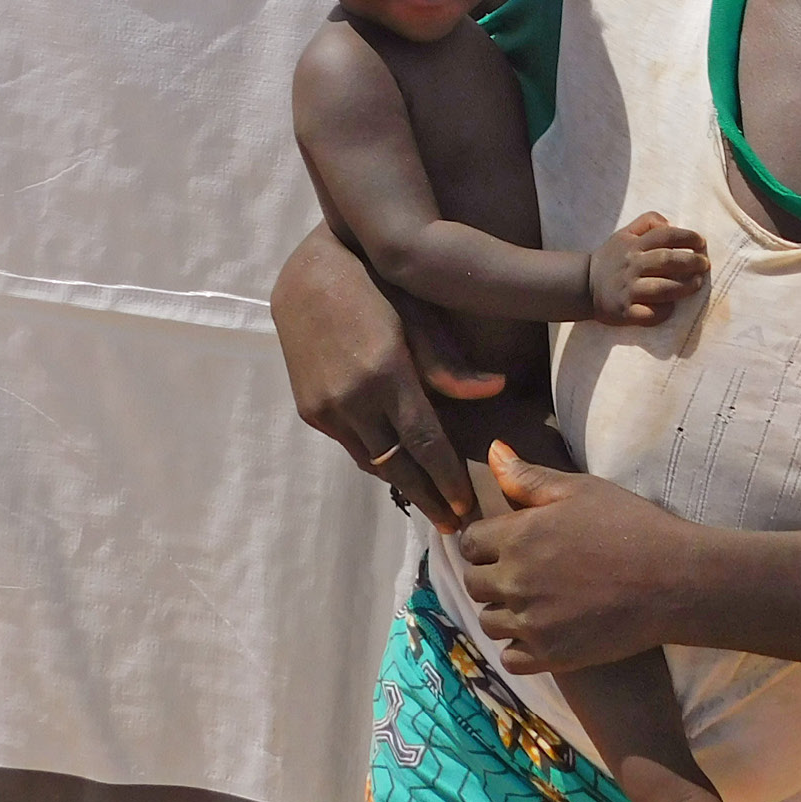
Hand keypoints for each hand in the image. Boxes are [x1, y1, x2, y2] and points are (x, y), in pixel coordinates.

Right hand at [271, 223, 504, 530]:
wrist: (306, 274)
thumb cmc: (376, 283)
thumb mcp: (418, 314)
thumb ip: (450, 363)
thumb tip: (494, 391)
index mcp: (384, 373)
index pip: (425, 442)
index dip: (447, 479)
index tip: (467, 507)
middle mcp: (351, 398)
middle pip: (397, 466)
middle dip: (427, 498)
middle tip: (453, 526)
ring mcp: (324, 407)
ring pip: (371, 461)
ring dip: (401, 483)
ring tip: (431, 501)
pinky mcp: (308, 409)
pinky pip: (350, 445)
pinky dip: (376, 458)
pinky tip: (397, 465)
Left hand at [457, 442, 702, 672]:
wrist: (673, 580)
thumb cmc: (630, 526)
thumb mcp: (581, 489)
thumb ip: (528, 477)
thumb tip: (493, 451)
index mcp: (517, 536)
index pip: (469, 542)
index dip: (484, 542)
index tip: (506, 545)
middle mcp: (515, 581)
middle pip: (473, 583)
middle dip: (490, 576)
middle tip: (522, 573)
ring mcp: (531, 622)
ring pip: (488, 622)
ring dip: (503, 612)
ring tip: (533, 603)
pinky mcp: (551, 655)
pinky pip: (510, 658)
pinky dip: (520, 647)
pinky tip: (543, 632)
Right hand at [587, 212, 709, 325]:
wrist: (583, 285)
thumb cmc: (611, 258)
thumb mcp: (624, 233)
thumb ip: (647, 222)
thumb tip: (670, 223)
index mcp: (633, 246)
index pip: (665, 236)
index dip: (687, 237)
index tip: (701, 242)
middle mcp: (631, 266)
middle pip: (666, 261)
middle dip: (691, 262)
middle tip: (704, 264)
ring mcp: (628, 290)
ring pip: (662, 289)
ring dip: (684, 287)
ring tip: (697, 283)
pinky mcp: (625, 311)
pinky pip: (650, 314)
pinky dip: (663, 311)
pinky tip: (672, 307)